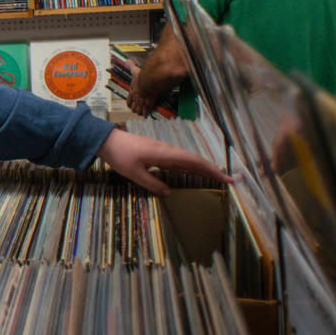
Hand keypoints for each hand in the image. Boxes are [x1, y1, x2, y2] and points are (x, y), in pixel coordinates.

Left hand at [97, 129, 230, 195]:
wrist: (108, 141)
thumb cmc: (121, 156)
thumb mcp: (135, 174)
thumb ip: (153, 184)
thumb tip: (169, 193)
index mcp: (165, 154)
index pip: (194, 162)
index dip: (211, 171)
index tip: (226, 178)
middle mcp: (167, 151)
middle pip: (194, 160)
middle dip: (211, 170)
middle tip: (227, 180)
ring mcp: (163, 151)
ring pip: (187, 160)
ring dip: (201, 168)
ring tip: (214, 178)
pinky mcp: (157, 153)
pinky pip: (178, 160)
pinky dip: (189, 167)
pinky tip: (191, 173)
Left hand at [125, 61, 157, 116]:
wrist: (148, 83)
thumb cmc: (141, 77)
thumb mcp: (134, 70)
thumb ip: (130, 65)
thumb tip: (127, 60)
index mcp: (133, 91)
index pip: (129, 99)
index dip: (129, 102)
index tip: (128, 105)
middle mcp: (136, 97)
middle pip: (134, 106)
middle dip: (135, 108)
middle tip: (135, 111)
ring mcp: (142, 101)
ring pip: (140, 109)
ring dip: (140, 111)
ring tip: (140, 114)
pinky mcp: (149, 103)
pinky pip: (147, 110)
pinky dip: (147, 113)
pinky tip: (146, 115)